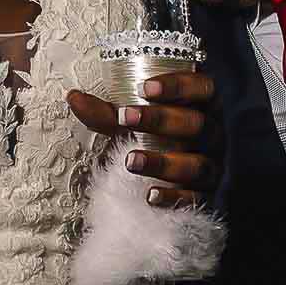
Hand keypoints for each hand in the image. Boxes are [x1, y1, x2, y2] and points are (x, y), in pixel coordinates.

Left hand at [66, 71, 219, 207]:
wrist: (165, 178)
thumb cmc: (152, 138)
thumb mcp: (131, 123)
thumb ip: (106, 112)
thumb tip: (73, 97)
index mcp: (201, 106)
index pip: (202, 88)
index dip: (178, 86)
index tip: (145, 87)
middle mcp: (212, 134)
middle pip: (197, 124)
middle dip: (161, 120)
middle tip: (125, 117)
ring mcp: (211, 166)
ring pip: (197, 164)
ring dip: (162, 162)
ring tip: (129, 161)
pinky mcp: (205, 195)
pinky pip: (194, 199)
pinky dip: (172, 198)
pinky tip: (149, 196)